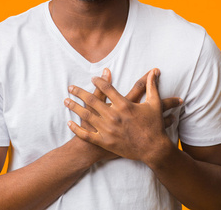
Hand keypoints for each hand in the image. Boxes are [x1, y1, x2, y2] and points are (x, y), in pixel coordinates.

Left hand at [65, 68, 181, 163]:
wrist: (153, 149)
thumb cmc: (154, 126)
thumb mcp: (154, 103)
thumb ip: (152, 86)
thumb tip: (154, 71)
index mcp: (124, 105)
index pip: (107, 88)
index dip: (98, 81)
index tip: (92, 78)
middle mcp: (114, 116)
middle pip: (92, 100)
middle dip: (79, 92)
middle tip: (70, 87)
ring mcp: (108, 129)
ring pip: (86, 115)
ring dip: (74, 107)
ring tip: (66, 100)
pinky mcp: (105, 142)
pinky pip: (87, 135)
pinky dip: (77, 128)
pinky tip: (69, 122)